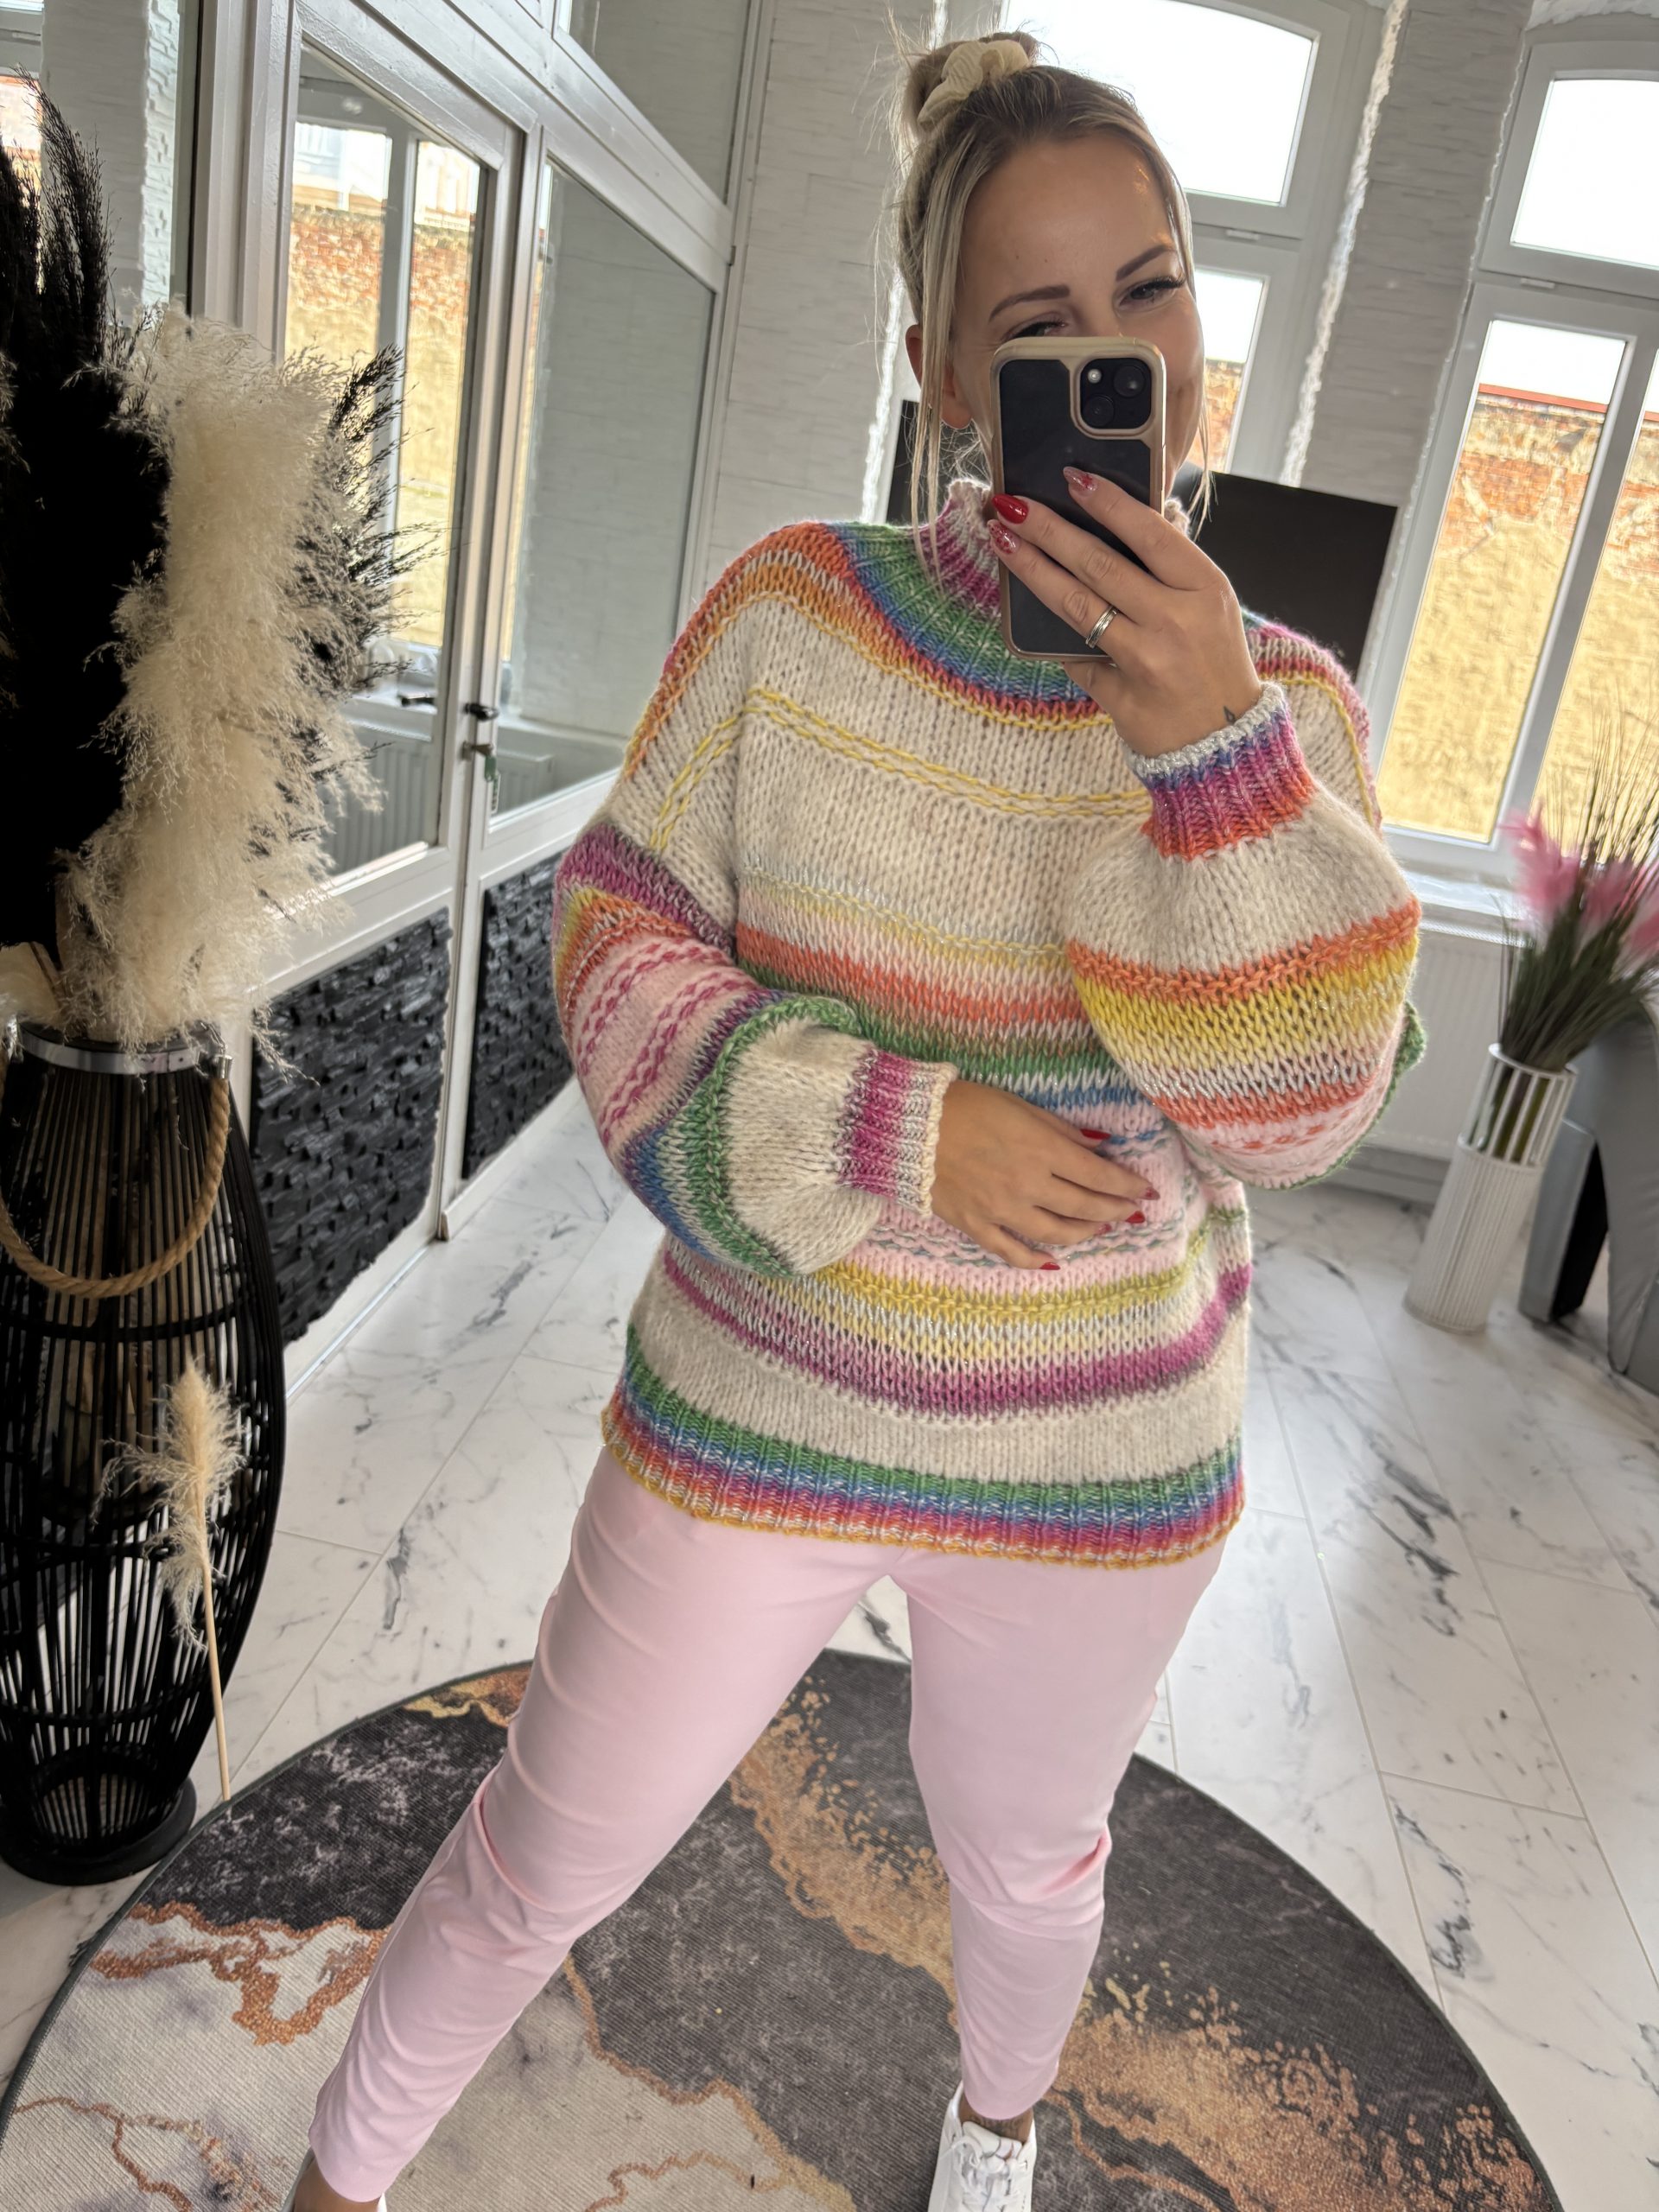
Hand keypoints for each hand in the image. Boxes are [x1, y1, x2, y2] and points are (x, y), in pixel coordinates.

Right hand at [929, 1078, 1156, 1269]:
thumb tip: (1099, 1146)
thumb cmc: (967, 1106)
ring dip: (1084, 1233)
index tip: (1146, 1191)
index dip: (1127, 1185)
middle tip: (1131, 1210)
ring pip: (1055, 1234)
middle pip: (1084, 1206)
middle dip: (1114, 1209)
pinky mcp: (976, 1225)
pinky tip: (1052, 1261)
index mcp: (1041, 1151)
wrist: (909, 1126)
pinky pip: (1011, 1252)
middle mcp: (1027, 1185)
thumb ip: (1061, 1131)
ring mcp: (1001, 1210)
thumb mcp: (1020, 1108)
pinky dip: (1035, 1260)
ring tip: (1099, 1227)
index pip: (1098, 1175)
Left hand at [983, 472, 1263, 755]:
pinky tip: (1022, 610)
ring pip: (1076, 605)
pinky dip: (1050, 635)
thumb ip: (1173, 567)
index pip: (1149, 533)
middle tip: (1011, 505)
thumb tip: (1129, 518)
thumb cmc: (1215, 666)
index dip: (1107, 502)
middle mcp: (1176, 620)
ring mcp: (1147, 660)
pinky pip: (1074, 656)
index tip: (1071, 477)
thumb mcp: (1212, 606)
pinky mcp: (1120, 695)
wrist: (1225, 742)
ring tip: (1003, 541)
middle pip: (1099, 565)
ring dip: (1032, 569)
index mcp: (1205, 588)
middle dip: (1049, 529)